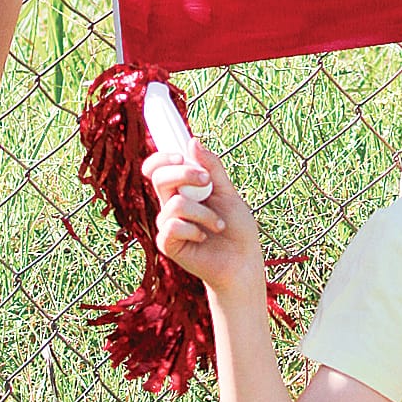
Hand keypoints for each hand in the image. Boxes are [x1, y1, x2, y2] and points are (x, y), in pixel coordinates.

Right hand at [148, 141, 267, 305]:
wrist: (242, 260)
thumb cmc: (236, 227)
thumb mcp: (227, 191)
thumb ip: (211, 167)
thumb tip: (192, 142)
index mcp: (182, 188)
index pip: (158, 167)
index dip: (161, 157)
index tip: (180, 156)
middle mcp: (171, 204)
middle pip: (159, 177)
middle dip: (185, 174)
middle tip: (207, 182)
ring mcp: (168, 224)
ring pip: (174, 203)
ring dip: (203, 212)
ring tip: (218, 224)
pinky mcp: (167, 243)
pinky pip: (172, 226)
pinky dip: (195, 229)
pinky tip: (204, 237)